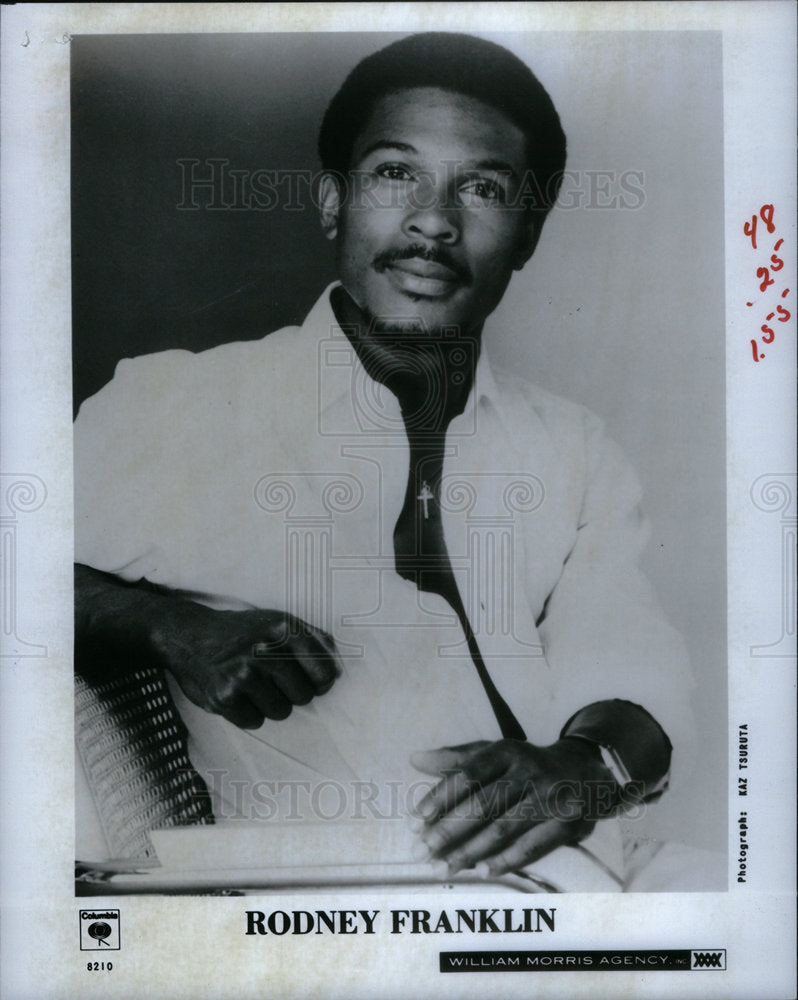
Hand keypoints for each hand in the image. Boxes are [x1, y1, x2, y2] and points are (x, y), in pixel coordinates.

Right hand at [150, 603, 339, 728]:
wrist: (189, 635)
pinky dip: (248, 714)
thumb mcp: (278, 622)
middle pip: (304, 696)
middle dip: (293, 693)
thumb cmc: (243, 632)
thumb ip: (313, 640)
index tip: (312, 680)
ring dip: (270, 704)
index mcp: (285, 629)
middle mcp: (265, 650)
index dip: (322, 681)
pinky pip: (254, 722)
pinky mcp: (224, 696)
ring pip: (281, 712)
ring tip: (253, 685)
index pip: (326, 671)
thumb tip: (339, 669)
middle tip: (273, 680)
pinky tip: (237, 694)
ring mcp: (243, 674)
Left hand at [410, 738, 616, 875]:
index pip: (467, 775)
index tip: (414, 821)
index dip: (439, 798)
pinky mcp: (567, 822)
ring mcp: (550, 796)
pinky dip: (505, 861)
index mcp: (507, 751)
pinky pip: (532, 847)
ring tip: (443, 867)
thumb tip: (415, 759)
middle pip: (483, 804)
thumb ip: (456, 758)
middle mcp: (529, 770)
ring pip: (503, 828)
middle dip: (448, 831)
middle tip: (421, 852)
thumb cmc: (527, 765)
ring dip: (470, 852)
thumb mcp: (495, 753)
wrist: (586, 772)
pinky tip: (481, 871)